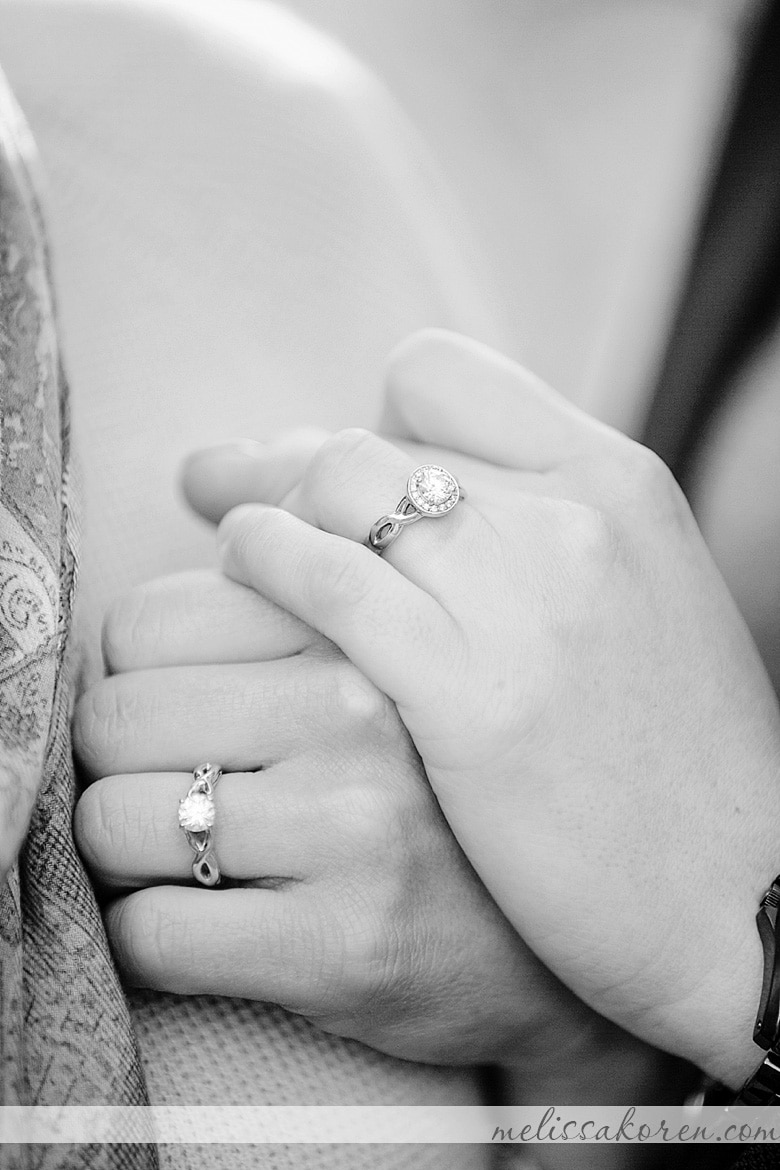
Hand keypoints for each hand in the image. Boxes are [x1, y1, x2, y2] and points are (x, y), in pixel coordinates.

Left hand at [73, 568, 602, 1067]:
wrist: (575, 929)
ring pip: (112, 821)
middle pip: (114, 715)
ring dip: (125, 850)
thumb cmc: (454, 784)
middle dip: (121, 763)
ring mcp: (355, 829)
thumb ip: (309, 577)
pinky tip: (201, 923)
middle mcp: (362, 710)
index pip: (145, 621)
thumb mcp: (406, 649)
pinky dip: (145, 938)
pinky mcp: (345, 945)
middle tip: (169, 785)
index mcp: (362, 623)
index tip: (177, 710)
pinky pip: (151, 935)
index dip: (139, 676)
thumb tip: (192, 486)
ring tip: (181, 852)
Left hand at [213, 329, 779, 1088]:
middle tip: (235, 493)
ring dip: (266, 513)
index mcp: (618, 481)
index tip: (345, 478)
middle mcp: (572, 518)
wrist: (741, 896)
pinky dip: (264, 564)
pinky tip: (243, 580)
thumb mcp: (633, 600)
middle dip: (291, 468)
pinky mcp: (467, 690)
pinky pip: (326, 580)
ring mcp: (522, 599)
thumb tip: (401, 496)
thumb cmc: (675, 760)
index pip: (441, 377)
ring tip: (235, 547)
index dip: (373, 419)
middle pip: (371, 438)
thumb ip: (533, 533)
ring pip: (337, 486)